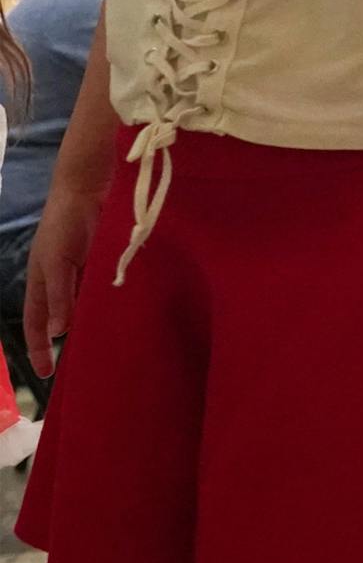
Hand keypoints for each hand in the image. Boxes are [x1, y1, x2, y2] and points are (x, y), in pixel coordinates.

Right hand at [23, 184, 102, 378]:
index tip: (46, 375)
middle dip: (70, 340)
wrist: (90, 187)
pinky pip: (105, 287)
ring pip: (86, 304)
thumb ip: (59, 295)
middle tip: (85, 365)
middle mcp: (62, 279)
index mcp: (42, 282)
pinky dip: (111, 300)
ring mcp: (83, 270)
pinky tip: (126, 313)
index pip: (36, 324)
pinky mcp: (104, 259)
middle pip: (63, 317)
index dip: (39, 348)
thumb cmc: (65, 223)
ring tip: (109, 345)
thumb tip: (57, 332)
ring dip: (94, 321)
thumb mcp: (58, 262)